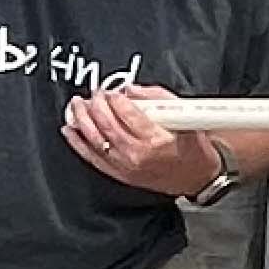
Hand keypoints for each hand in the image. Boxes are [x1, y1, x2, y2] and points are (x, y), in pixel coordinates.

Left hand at [63, 85, 221, 197]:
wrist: (197, 179)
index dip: (115, 99)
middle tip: (95, 95)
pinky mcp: (119, 174)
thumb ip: (159, 99)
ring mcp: (125, 166)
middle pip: (107, 125)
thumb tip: (132, 90)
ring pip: (95, 139)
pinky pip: (91, 157)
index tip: (113, 92)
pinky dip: (77, 143)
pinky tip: (70, 130)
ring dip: (82, 119)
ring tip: (77, 106)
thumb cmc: (194, 150)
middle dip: (96, 105)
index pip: (127, 113)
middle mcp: (137, 154)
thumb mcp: (186, 119)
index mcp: (156, 139)